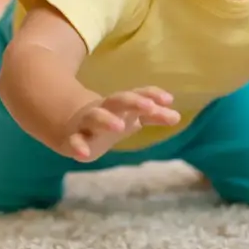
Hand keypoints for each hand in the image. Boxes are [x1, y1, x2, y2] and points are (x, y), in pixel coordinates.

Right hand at [64, 87, 179, 161]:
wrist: (71, 124)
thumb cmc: (110, 118)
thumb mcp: (132, 116)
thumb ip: (154, 116)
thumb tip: (177, 116)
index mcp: (121, 103)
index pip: (138, 94)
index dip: (152, 95)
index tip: (169, 100)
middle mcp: (105, 108)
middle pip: (118, 100)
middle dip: (133, 101)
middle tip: (149, 107)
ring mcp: (88, 122)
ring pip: (95, 117)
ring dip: (107, 120)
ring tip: (120, 127)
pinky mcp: (73, 139)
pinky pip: (75, 141)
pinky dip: (78, 146)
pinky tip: (84, 154)